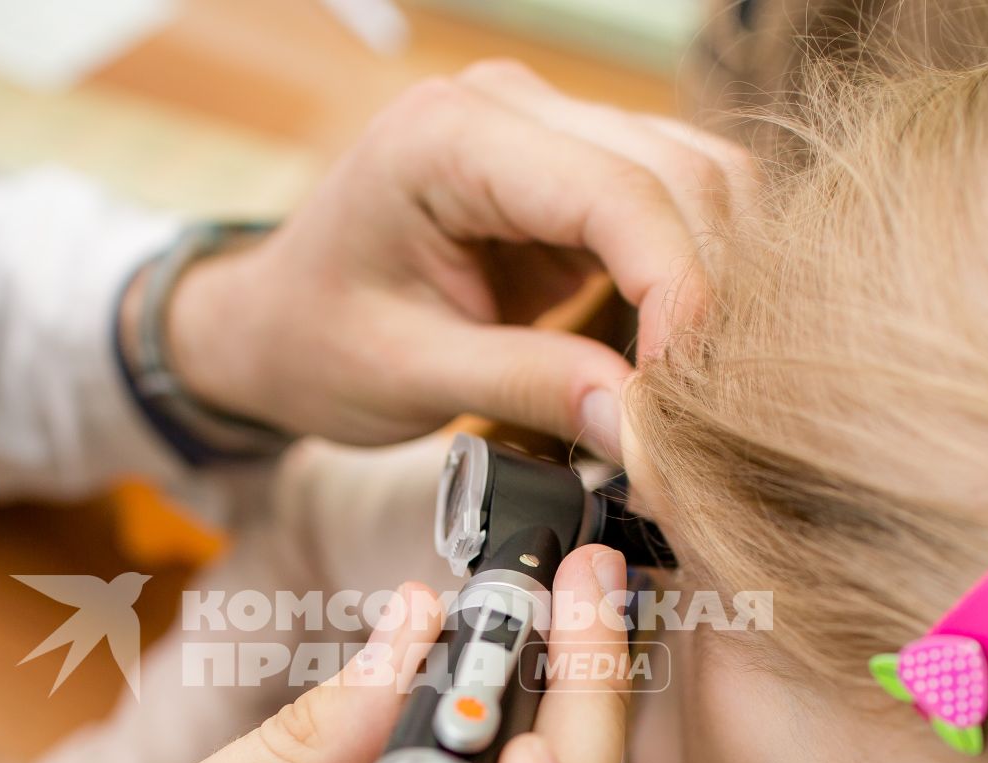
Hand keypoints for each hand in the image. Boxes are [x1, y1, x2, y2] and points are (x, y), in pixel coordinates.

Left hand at [156, 60, 753, 456]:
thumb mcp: (408, 376)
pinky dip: (690, 284)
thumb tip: (646, 430)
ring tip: (688, 393)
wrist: (273, 323)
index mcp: (450, 136)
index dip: (678, 292)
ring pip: (697, 183)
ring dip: (714, 287)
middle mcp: (511, 108)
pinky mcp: (571, 176)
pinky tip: (670, 361)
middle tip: (701, 414)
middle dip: (709, 294)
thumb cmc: (316, 342)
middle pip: (680, 174)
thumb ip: (528, 387)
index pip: (618, 192)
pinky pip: (671, 211)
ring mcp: (547, 132)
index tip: (685, 399)